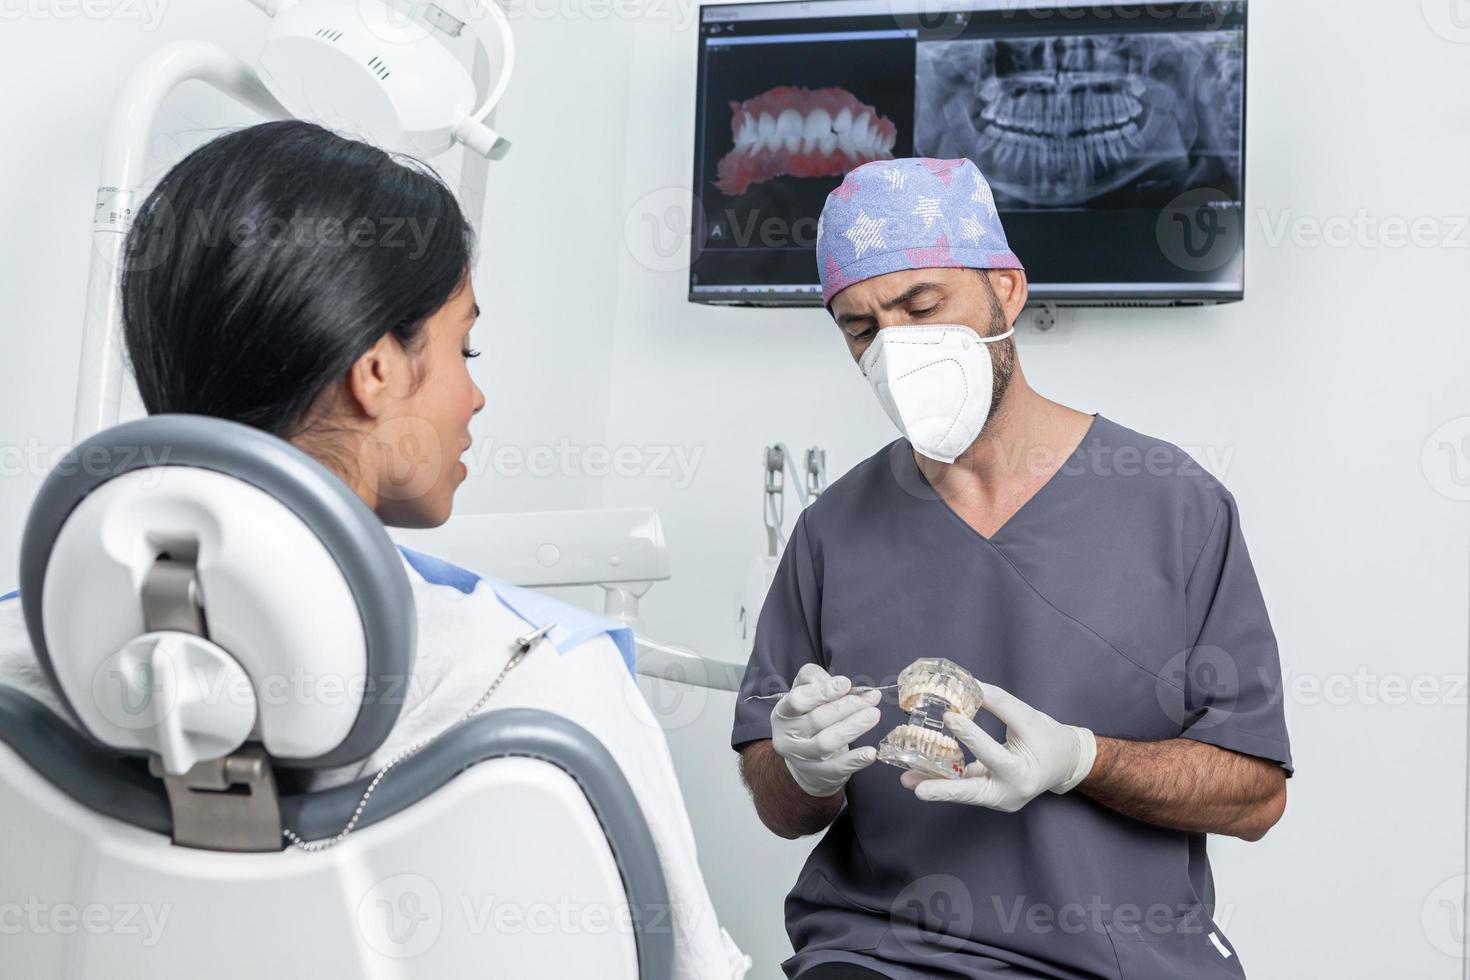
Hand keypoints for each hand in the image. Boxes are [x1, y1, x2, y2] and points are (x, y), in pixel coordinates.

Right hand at [771, 663, 882, 797]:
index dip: (822, 692)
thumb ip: (815, 679)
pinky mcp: (820, 773)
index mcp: (783, 713)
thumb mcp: (805, 692)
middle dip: (846, 707)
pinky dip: (856, 760)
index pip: (798, 701)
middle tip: (871, 698)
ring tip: (874, 715)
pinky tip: (871, 752)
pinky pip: (838, 767)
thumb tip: (837, 682)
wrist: (803, 758)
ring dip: (853, 727)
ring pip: (827, 743)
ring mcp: (802, 758)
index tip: (846, 684)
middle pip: (817, 720)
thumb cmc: (808, 716)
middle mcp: (788, 736)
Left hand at [900, 683, 1095, 811]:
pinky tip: (920, 775)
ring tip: (908, 780)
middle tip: (917, 789)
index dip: (970, 736)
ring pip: (964, 791)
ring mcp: (998, 799)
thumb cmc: (1048, 739)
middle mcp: (1009, 794)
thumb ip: (1000, 702)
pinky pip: (965, 786)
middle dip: (943, 790)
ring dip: (936, 785)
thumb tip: (970, 684)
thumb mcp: (1028, 717)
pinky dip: (945, 780)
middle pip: (972, 792)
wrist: (1064, 763)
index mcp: (1023, 774)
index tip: (949, 717)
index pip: (993, 755)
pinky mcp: (989, 795)